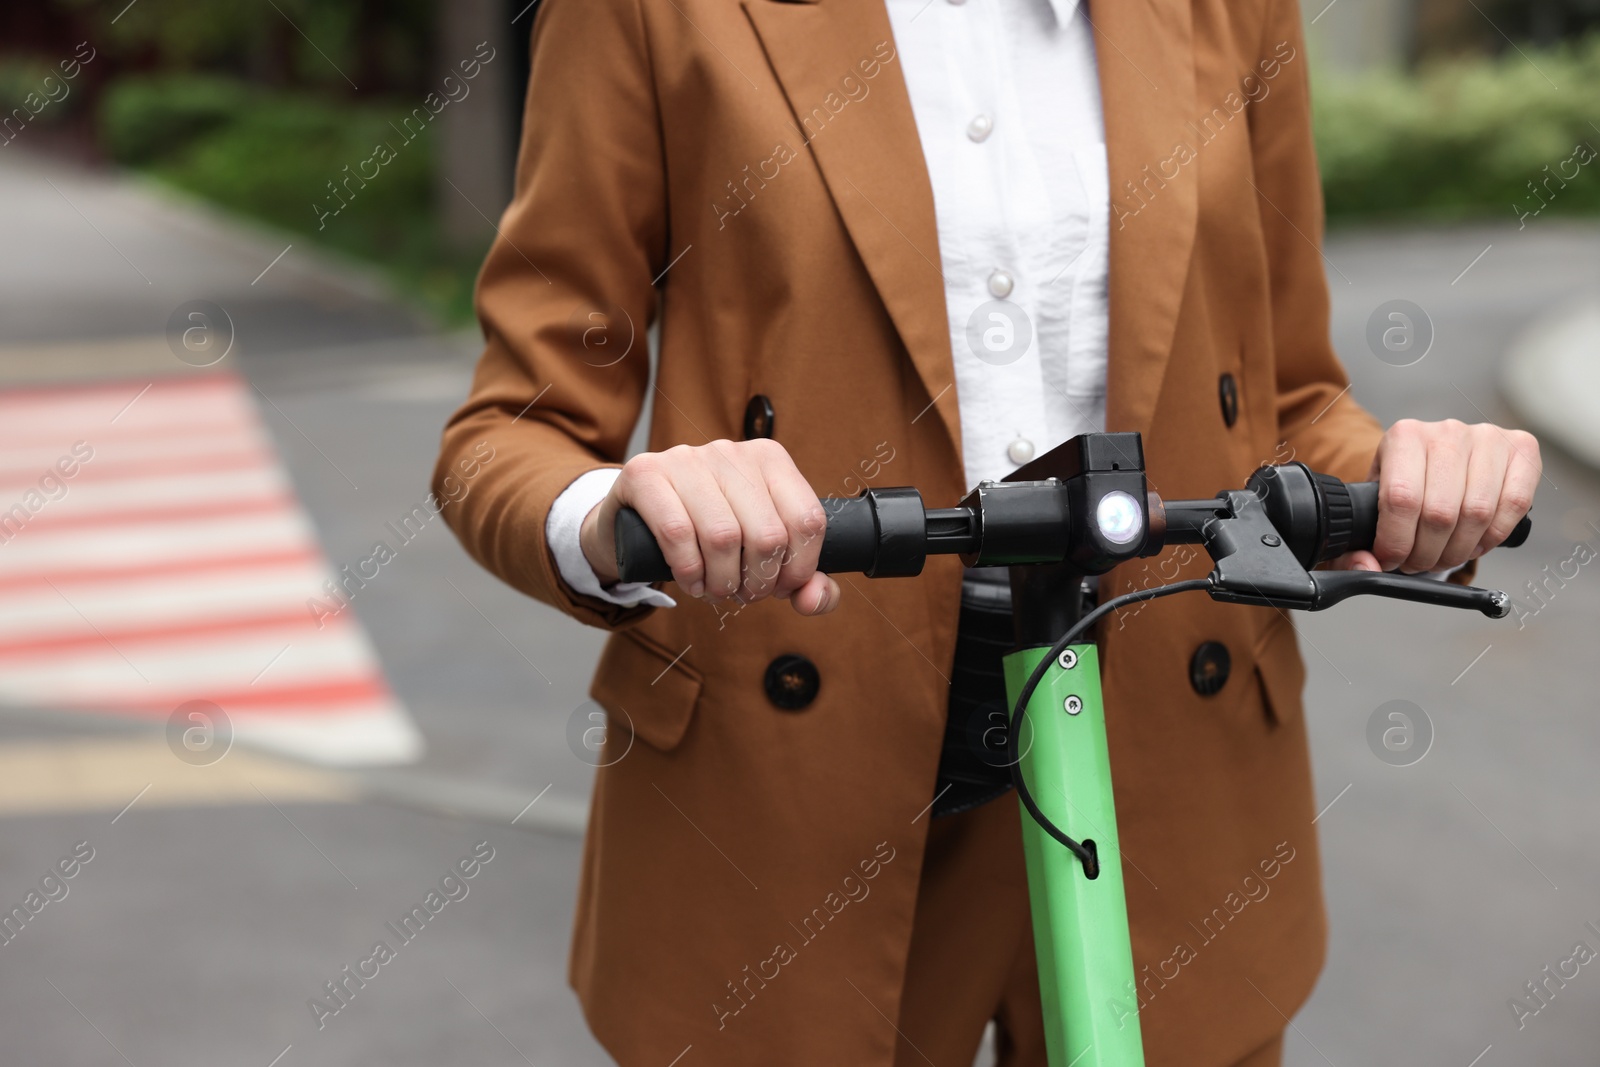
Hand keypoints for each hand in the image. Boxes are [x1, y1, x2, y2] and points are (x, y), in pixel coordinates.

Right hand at [578, 439, 838, 614]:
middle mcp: (730, 451)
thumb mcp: (758, 553)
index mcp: (769, 459)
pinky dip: (688, 570)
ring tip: (717, 590)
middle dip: (758, 581)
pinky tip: (691, 581)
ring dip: (722, 581)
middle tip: (743, 593)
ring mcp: (685, 457)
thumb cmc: (706, 535)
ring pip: (723, 535)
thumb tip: (814, 600)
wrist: (633, 522)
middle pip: (767, 533)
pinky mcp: (644, 472)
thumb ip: (800, 581)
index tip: (780, 587)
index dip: (800, 568)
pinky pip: (677, 531)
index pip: (807, 519)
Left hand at [1333, 418, 1539, 573]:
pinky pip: (1513, 505)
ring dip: (1458, 550)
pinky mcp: (1521, 449)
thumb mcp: (1372, 503)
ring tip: (1442, 556)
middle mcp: (1447, 432)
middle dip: (1426, 553)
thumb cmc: (1404, 482)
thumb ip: (1358, 540)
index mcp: (1404, 436)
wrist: (1435, 457)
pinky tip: (1474, 542)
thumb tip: (1365, 567)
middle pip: (1440, 513)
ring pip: (1477, 514)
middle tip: (1417, 563)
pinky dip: (1493, 536)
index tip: (1391, 560)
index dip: (1397, 542)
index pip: (1402, 499)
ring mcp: (1488, 438)